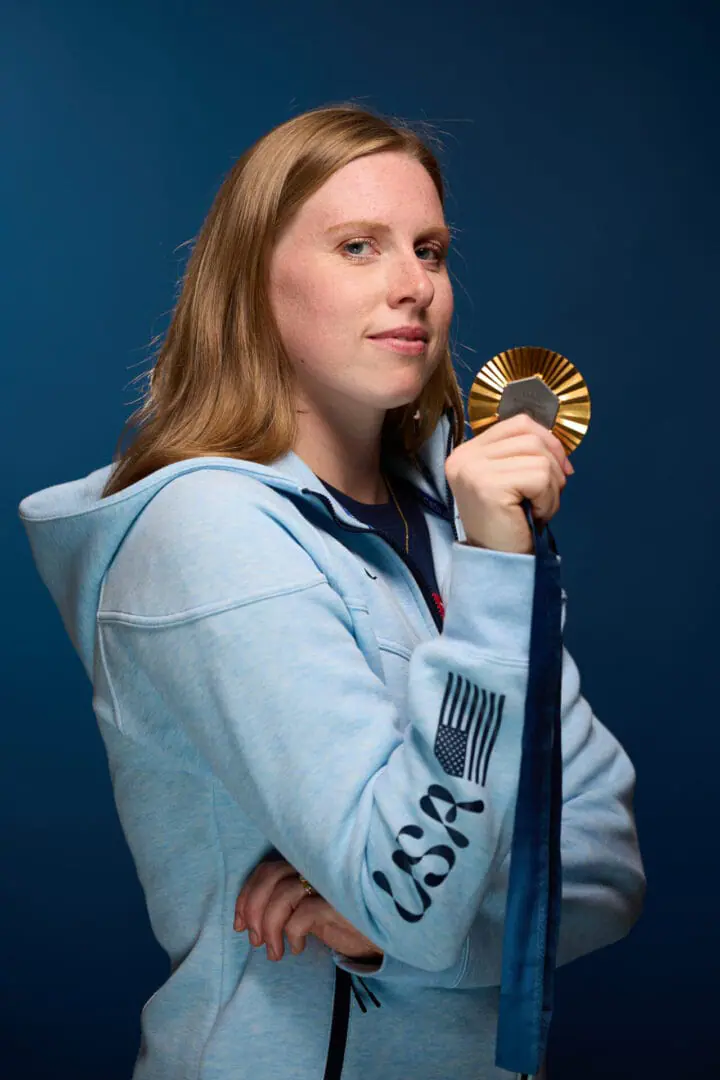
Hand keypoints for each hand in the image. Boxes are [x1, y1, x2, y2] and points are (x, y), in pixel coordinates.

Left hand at [234, 858, 383, 964]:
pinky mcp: (339, 903)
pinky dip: (292, 933)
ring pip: (283, 895)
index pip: (265, 870)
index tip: (238, 925)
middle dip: (253, 910)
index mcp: (304, 867)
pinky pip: (303, 914)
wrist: (380, 936)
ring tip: (275, 952)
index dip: (246, 896)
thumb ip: (282, 907)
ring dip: (270, 928)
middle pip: (270, 877)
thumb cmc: (339, 924)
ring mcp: (328, 883)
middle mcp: (315, 869)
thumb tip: (247, 922)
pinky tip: (297, 947)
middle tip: (255, 940)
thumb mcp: (305, 913)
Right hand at [445, 413, 573, 553]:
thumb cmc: (509, 525)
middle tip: (545, 497)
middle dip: (553, 467)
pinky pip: (539, 476)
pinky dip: (548, 499)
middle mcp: (464, 457)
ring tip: (537, 509)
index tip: (559, 470)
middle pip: (532, 437)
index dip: (548, 441)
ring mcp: (473, 470)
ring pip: (539, 457)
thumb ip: (525, 454)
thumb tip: (560, 445)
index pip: (518, 423)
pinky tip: (535, 515)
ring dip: (551, 487)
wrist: (498, 564)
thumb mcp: (513, 480)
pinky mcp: (487, 486)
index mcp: (468, 452)